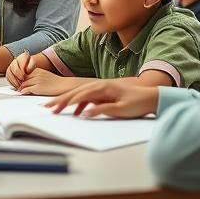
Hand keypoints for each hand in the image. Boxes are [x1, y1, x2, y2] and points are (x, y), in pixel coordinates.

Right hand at [5, 50, 34, 88]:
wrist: (28, 66)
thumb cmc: (31, 65)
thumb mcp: (33, 63)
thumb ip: (31, 65)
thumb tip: (27, 70)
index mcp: (21, 57)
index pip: (19, 63)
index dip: (21, 70)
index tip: (25, 75)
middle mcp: (15, 61)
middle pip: (14, 69)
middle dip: (18, 76)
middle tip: (22, 80)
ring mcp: (11, 66)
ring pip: (9, 73)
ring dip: (14, 80)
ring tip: (19, 84)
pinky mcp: (8, 72)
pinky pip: (8, 77)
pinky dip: (11, 82)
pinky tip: (16, 85)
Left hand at [18, 69, 74, 95]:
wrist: (64, 86)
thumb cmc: (56, 82)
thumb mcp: (45, 75)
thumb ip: (37, 75)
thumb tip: (29, 79)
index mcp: (38, 70)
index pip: (24, 72)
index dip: (19, 77)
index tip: (16, 81)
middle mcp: (36, 74)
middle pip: (22, 78)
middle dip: (18, 83)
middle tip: (15, 87)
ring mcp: (37, 81)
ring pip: (23, 84)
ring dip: (20, 88)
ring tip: (18, 90)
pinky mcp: (38, 88)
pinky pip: (26, 90)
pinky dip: (23, 92)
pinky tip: (22, 93)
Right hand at [44, 80, 158, 117]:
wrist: (152, 96)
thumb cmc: (139, 103)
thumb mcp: (121, 110)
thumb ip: (102, 110)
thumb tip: (84, 113)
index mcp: (103, 88)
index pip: (79, 95)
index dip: (65, 102)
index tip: (54, 108)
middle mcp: (100, 85)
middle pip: (76, 92)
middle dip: (60, 100)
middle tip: (47, 107)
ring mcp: (102, 88)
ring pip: (80, 94)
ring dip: (67, 101)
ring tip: (56, 108)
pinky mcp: (105, 93)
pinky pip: (88, 97)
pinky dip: (80, 103)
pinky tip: (76, 112)